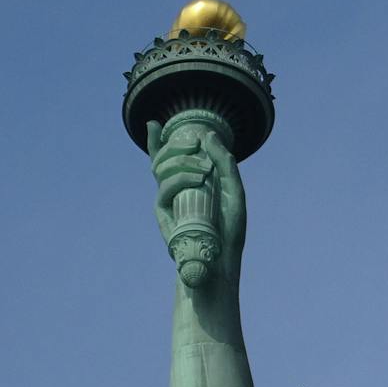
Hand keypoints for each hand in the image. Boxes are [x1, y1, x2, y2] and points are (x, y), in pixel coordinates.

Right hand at [147, 118, 246, 289]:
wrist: (222, 262)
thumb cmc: (230, 231)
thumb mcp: (234, 192)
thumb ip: (225, 164)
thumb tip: (208, 135)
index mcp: (189, 185)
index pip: (168, 160)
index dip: (156, 142)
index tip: (152, 124)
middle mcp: (175, 191)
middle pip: (162, 159)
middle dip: (175, 145)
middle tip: (195, 143)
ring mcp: (167, 201)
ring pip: (160, 169)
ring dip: (182, 161)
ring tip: (204, 168)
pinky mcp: (163, 214)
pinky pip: (164, 188)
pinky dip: (180, 178)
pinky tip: (197, 179)